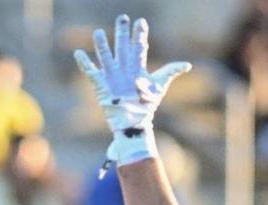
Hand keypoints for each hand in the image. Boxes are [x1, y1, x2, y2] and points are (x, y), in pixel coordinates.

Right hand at [74, 13, 189, 165]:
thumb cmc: (146, 106)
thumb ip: (170, 72)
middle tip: (122, 18)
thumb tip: (188, 65)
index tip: (141, 22)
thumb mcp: (159, 86)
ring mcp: (111, 76)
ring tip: (98, 33)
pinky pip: (91, 71)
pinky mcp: (101, 85)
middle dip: (122, 32)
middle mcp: (124, 69)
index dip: (139, 34)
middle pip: (122, 46)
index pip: (138, 46)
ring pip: (106, 56)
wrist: (133, 123)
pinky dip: (85, 63)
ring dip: (102, 45)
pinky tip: (79, 53)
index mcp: (137, 67)